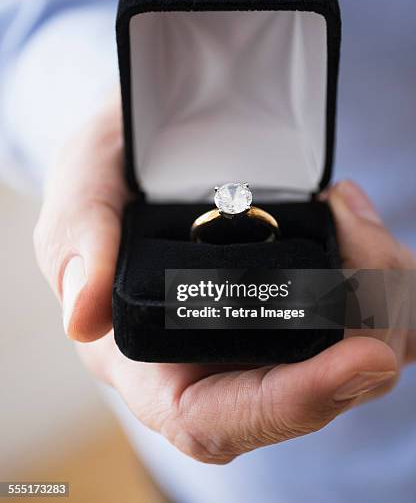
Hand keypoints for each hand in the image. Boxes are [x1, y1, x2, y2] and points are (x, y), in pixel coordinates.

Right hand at [34, 99, 414, 463]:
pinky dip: (382, 277)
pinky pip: (363, 317)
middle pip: (311, 393)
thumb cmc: (110, 179)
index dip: (294, 402)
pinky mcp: (300, 305)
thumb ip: (76, 247)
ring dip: (381, 297)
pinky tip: (354, 219)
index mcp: (152, 362)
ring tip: (353, 219)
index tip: (362, 359)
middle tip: (374, 252)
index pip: (220, 418)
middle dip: (365, 333)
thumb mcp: (82, 192)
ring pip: (352, 356)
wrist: (149, 154)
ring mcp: (264, 336)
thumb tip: (84, 320)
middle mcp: (215, 362)